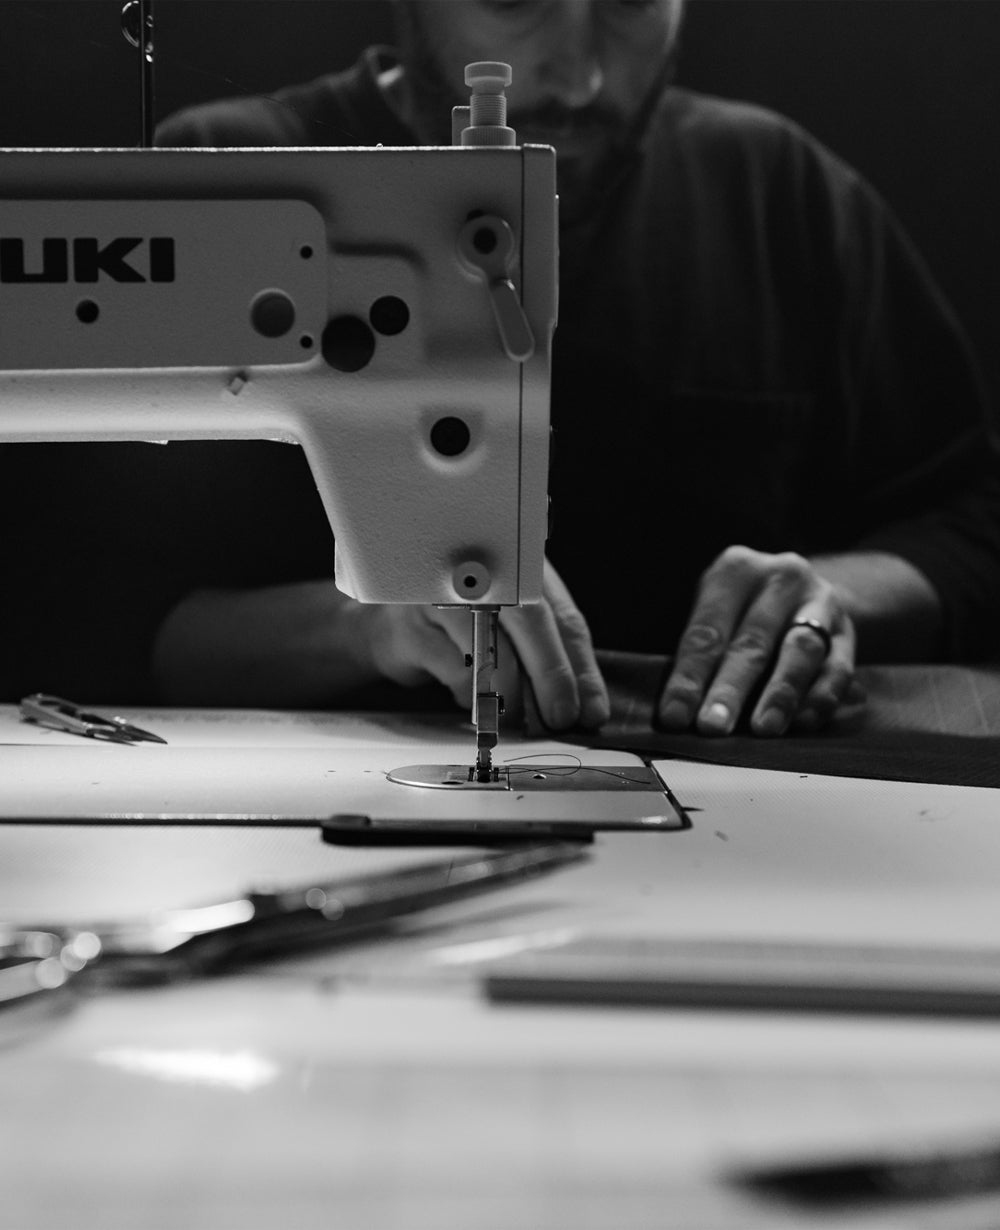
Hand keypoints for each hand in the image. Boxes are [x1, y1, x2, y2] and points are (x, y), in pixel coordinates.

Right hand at [368, 559, 609, 730]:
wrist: (389, 627)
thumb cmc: (463, 630)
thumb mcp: (513, 637)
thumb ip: (552, 662)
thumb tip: (589, 709)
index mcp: (516, 569)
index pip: (562, 615)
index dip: (579, 667)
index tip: (590, 709)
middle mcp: (481, 573)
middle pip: (531, 620)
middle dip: (552, 677)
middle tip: (561, 718)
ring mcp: (442, 596)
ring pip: (493, 652)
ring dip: (512, 697)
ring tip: (516, 717)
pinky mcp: (412, 628)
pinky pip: (457, 672)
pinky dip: (472, 694)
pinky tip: (470, 694)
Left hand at [657, 546, 859, 736]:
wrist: (803, 593)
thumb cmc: (740, 612)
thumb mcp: (713, 611)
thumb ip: (698, 652)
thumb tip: (678, 710)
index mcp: (735, 570)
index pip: (707, 629)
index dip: (689, 676)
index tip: (674, 716)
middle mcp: (781, 578)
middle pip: (752, 641)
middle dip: (730, 689)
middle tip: (713, 727)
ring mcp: (820, 602)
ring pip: (800, 651)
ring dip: (780, 694)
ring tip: (763, 728)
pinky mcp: (847, 633)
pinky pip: (838, 669)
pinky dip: (819, 699)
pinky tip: (802, 723)